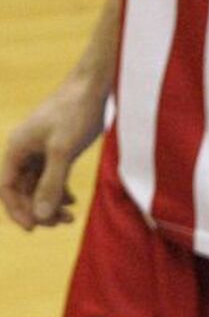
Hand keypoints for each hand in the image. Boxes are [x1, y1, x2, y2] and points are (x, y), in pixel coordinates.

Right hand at [0, 80, 103, 228]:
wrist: (93, 88)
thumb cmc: (75, 113)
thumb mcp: (63, 151)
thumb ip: (51, 183)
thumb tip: (40, 215)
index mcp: (16, 149)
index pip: (7, 188)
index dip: (17, 210)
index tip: (34, 229)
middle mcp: (23, 150)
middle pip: (22, 190)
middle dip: (39, 209)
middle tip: (64, 223)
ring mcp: (39, 150)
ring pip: (37, 185)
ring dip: (50, 203)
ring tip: (71, 217)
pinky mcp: (56, 149)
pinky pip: (50, 177)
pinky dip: (59, 191)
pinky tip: (72, 201)